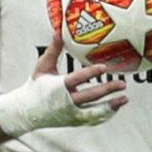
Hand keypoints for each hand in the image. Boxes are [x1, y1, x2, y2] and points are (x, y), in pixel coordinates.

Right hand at [0, 40, 125, 134]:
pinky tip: (116, 106)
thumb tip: (59, 30)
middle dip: (107, 90)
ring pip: (94, 111)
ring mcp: (71, 113)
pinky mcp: (74, 120)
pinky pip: (93, 118)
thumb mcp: (42, 66)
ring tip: (125, 98)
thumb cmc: (36, 85)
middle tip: (122, 83)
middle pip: (90, 96)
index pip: (77, 79)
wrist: (27, 111)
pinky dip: (105, 114)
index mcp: (57, 86)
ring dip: (111, 105)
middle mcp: (66, 101)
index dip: (91, 73)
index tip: (104, 67)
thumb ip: (54, 49)